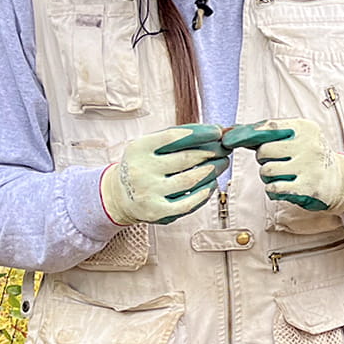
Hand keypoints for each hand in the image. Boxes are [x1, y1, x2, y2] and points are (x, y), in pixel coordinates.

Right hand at [99, 124, 227, 224]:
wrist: (119, 195)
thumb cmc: (143, 165)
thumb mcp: (150, 146)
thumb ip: (178, 138)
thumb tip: (216, 131)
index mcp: (139, 149)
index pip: (174, 137)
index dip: (200, 133)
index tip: (217, 132)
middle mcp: (141, 170)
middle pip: (186, 159)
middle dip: (212, 152)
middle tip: (224, 149)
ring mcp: (149, 193)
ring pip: (190, 180)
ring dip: (212, 170)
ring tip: (221, 164)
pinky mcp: (157, 212)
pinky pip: (189, 203)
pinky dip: (205, 193)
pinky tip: (211, 184)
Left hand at [223, 118, 343, 213]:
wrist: (339, 180)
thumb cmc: (309, 156)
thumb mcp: (295, 137)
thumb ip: (266, 133)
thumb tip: (232, 131)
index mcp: (304, 128)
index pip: (268, 127)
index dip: (245, 134)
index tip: (228, 139)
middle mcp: (308, 144)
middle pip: (263, 151)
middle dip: (263, 159)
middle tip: (277, 162)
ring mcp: (309, 166)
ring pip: (266, 171)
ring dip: (268, 176)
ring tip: (282, 175)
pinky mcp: (307, 187)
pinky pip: (274, 188)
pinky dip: (273, 189)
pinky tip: (283, 187)